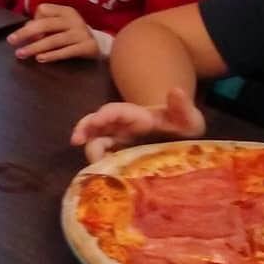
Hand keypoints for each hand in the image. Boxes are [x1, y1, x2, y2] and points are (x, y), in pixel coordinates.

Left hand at [8, 3, 100, 61]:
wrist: (99, 44)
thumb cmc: (71, 34)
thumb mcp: (59, 25)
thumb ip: (43, 25)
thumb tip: (25, 30)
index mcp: (65, 11)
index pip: (43, 10)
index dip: (32, 20)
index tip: (24, 32)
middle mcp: (74, 19)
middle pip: (46, 25)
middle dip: (26, 33)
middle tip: (11, 41)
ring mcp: (81, 33)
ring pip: (54, 40)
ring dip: (35, 47)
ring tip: (22, 54)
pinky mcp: (88, 46)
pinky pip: (67, 51)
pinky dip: (52, 55)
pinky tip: (40, 59)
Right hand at [71, 87, 206, 161]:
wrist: (182, 139)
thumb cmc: (182, 125)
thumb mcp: (188, 117)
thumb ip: (182, 106)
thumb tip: (174, 90)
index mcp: (135, 116)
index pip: (114, 111)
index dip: (103, 115)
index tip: (96, 122)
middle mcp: (121, 126)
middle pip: (96, 124)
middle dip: (84, 129)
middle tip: (76, 141)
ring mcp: (118, 141)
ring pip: (96, 141)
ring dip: (89, 149)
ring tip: (92, 164)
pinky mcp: (118, 155)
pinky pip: (104, 157)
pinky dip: (99, 164)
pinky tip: (101, 174)